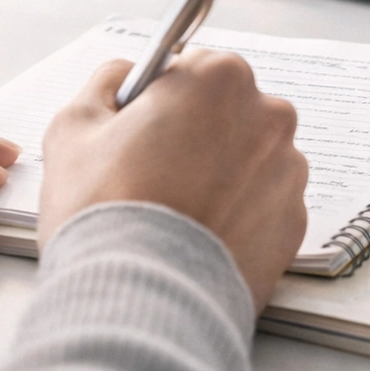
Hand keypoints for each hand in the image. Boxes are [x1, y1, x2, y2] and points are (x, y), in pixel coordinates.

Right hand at [39, 51, 308, 313]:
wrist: (141, 301)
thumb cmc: (103, 209)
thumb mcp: (73, 128)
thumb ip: (103, 85)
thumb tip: (123, 76)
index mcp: (220, 77)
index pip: (191, 69)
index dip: (158, 100)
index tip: (139, 133)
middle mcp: (269, 115)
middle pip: (226, 112)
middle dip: (195, 134)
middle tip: (152, 177)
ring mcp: (289, 172)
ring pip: (248, 159)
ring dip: (220, 175)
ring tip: (175, 214)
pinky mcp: (296, 223)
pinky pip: (263, 205)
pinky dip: (237, 216)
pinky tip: (199, 237)